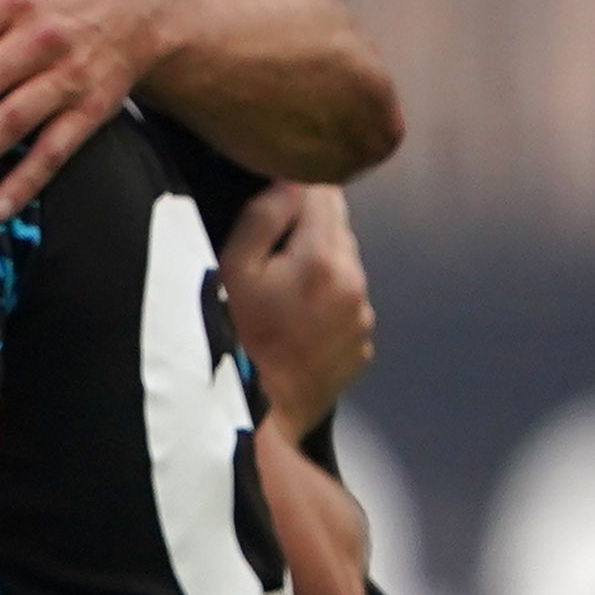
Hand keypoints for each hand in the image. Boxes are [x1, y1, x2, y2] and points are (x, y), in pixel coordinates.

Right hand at [219, 182, 372, 438]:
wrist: (259, 414)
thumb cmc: (234, 336)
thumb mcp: (231, 269)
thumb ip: (264, 217)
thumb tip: (290, 180)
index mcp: (324, 257)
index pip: (324, 193)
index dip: (296, 189)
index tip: (273, 196)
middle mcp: (355, 282)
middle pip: (337, 231)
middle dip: (306, 233)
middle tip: (267, 253)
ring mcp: (363, 318)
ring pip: (343, 270)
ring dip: (317, 271)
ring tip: (278, 297)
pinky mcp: (361, 346)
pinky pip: (346, 308)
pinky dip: (325, 307)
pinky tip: (293, 326)